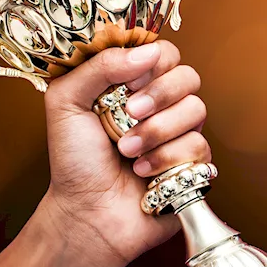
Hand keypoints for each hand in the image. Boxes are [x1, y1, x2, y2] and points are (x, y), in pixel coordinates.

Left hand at [38, 41, 209, 266]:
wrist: (88, 214)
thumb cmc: (74, 162)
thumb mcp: (67, 103)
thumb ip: (99, 67)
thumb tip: (146, 52)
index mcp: (133, 85)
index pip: (163, 53)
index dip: (152, 62)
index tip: (128, 81)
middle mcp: (161, 106)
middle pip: (188, 76)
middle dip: (159, 95)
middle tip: (130, 113)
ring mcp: (180, 134)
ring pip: (197, 109)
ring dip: (158, 131)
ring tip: (128, 152)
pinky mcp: (194, 162)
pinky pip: (199, 145)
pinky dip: (166, 159)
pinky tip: (144, 172)